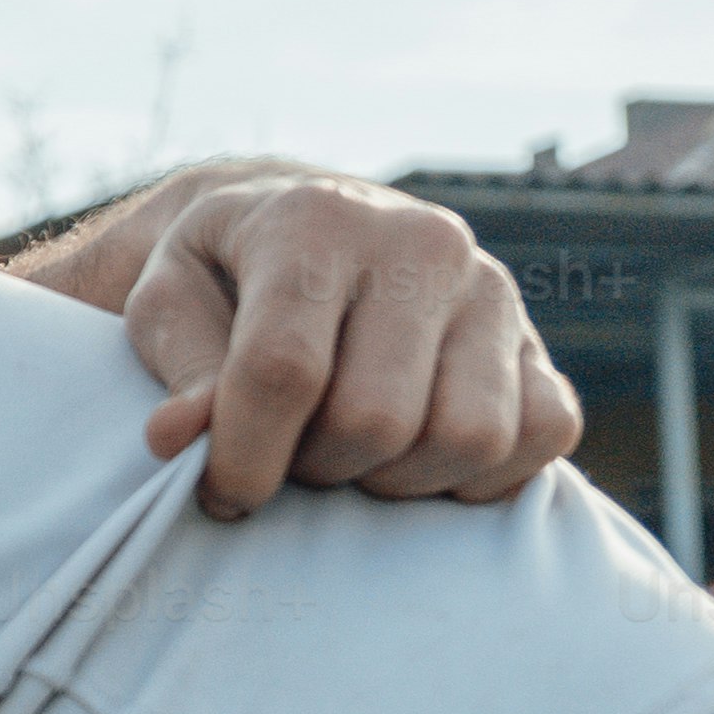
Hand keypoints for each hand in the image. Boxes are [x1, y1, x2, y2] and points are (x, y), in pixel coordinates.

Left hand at [98, 171, 582, 517]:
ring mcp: (491, 290)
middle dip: (315, 468)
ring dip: (396, 481)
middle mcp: (421, 243)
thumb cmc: (222, 277)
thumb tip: (176, 438)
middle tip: (285, 458)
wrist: (303, 228)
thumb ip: (180, 368)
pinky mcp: (538, 340)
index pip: (284, 369)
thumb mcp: (167, 302)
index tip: (219, 492)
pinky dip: (481, 475)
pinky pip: (545, 434)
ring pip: (468, 437)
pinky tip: (415, 459)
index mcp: (315, 221)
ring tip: (345, 455)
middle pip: (375, 419)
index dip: (244, 457)